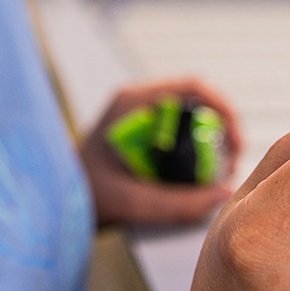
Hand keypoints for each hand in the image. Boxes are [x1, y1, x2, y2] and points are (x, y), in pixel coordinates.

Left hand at [81, 77, 244, 227]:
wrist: (53, 203)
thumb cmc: (81, 196)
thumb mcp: (130, 203)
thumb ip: (176, 204)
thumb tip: (222, 195)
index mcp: (132, 103)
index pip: (193, 87)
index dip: (224, 108)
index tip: (236, 140)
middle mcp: (138, 102)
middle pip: (198, 101)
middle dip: (222, 130)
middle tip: (230, 165)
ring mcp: (141, 116)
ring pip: (193, 117)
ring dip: (212, 142)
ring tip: (217, 175)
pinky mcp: (144, 133)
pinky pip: (182, 133)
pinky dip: (198, 151)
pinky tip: (199, 178)